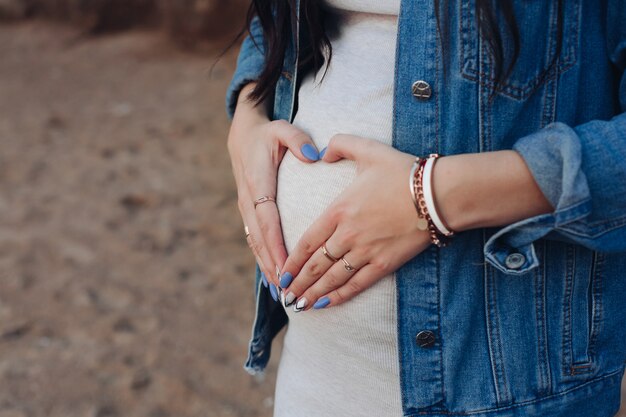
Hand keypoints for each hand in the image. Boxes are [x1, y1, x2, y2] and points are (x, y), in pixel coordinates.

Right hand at [227, 83, 321, 292]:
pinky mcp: (248, 213)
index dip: (276, 245)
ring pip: (255, 244)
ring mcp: (246, 209)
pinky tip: (272, 279)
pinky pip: (254, 241)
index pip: (268, 220)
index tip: (287, 266)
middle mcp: (249, 201)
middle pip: (260, 240)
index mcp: (258, 185)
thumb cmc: (268, 133)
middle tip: (288, 290)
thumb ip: (297, 140)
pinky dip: (263, 260)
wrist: (243, 134)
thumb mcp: (282, 129)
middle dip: (273, 266)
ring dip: (267, 268)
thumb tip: (314, 155)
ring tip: (280, 293)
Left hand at [279, 134, 431, 310]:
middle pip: (315, 265)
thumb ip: (340, 145)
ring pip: (332, 278)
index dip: (292, 261)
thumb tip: (321, 151)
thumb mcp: (368, 149)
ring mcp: (366, 251)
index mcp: (339, 210)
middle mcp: (347, 234)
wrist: (437, 194)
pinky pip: (357, 284)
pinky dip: (340, 296)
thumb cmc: (403, 171)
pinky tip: (327, 305)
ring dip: (313, 294)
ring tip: (300, 306)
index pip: (307, 241)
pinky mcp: (385, 263)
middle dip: (298, 283)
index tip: (281, 273)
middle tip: (285, 296)